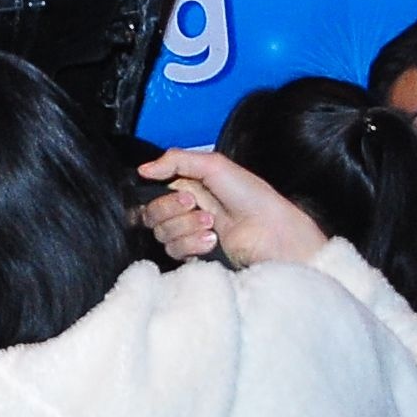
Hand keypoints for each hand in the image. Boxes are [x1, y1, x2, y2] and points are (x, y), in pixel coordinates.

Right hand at [136, 148, 328, 270]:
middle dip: (174, 212)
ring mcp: (191, 234)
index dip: (163, 196)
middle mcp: (188, 211)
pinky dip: (192, 245)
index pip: (154, 194)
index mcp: (190, 187)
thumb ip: (176, 160)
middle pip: (153, 215)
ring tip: (212, 224)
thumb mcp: (215, 165)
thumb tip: (144, 169)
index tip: (185, 194)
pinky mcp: (196, 255)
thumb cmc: (252, 197)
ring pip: (163, 235)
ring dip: (186, 228)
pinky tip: (212, 240)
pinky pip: (176, 252)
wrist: (272, 231)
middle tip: (199, 207)